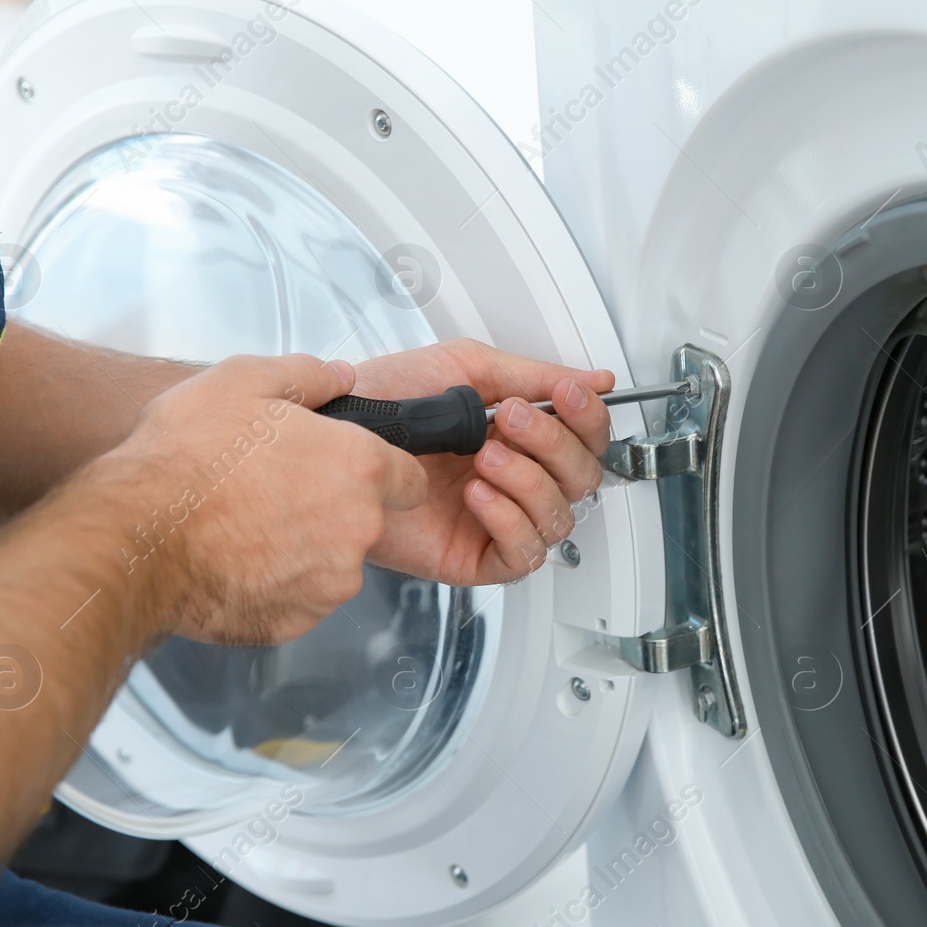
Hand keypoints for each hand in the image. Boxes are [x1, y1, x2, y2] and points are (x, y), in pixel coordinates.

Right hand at [103, 353, 427, 643]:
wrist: (133, 536)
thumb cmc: (184, 460)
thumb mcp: (243, 381)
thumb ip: (307, 374)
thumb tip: (338, 375)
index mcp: (358, 468)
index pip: (409, 478)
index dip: (381, 472)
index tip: (347, 470)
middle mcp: (356, 530)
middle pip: (367, 521)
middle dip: (332, 508)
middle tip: (275, 490)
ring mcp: (329, 583)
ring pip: (333, 563)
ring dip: (304, 548)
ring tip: (246, 524)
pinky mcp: (296, 621)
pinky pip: (299, 598)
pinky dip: (275, 583)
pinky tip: (234, 559)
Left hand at [347, 339, 615, 585]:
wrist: (331, 437)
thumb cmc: (383, 401)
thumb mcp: (466, 370)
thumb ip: (535, 375)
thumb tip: (595, 379)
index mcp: (519, 435)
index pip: (585, 437)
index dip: (588, 418)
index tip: (568, 395)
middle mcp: (515, 478)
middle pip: (583, 478)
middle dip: (555, 445)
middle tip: (513, 421)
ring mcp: (496, 519)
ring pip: (560, 517)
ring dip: (530, 481)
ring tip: (485, 456)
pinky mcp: (473, 556)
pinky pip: (523, 554)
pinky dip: (510, 521)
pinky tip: (478, 495)